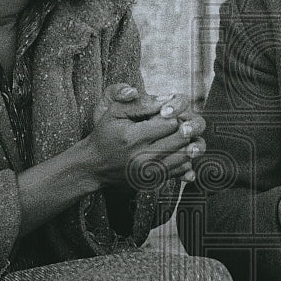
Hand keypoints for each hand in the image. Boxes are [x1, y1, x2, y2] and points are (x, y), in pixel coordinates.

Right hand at [83, 84, 206, 187]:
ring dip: (185, 143)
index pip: (170, 123)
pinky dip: (183, 157)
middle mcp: (143, 157)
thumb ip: (140, 103)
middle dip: (182, 128)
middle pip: (181, 139)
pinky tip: (175, 149)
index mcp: (134, 137)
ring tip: (177, 135)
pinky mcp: (154, 181)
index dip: (173, 115)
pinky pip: (181, 169)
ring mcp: (150, 172)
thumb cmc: (105, 134)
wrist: (94, 166)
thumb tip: (166, 99)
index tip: (168, 114)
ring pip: (185, 155)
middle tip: (177, 123)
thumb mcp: (115, 112)